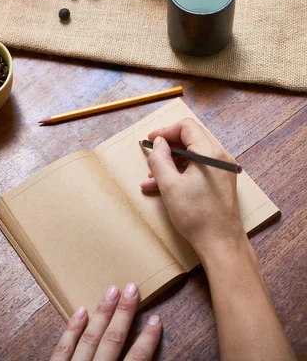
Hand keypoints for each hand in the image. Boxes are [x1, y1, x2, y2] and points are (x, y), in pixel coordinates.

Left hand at [50, 283, 160, 360]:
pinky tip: (81, 311)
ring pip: (90, 339)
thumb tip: (142, 349)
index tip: (156, 319)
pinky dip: (72, 330)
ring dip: (102, 314)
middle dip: (123, 314)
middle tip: (132, 288)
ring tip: (112, 290)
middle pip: (113, 341)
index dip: (147, 340)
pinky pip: (62, 350)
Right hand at [140, 118, 244, 256]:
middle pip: (190, 140)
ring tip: (152, 179)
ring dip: (171, 164)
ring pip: (192, 156)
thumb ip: (160, 159)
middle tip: (151, 160)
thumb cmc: (196, 215)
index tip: (151, 141)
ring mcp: (222, 170)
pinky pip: (198, 169)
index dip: (166, 131)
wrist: (221, 244)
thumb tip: (159, 142)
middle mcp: (219, 157)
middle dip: (167, 149)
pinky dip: (181, 173)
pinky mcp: (220, 182)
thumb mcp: (170, 185)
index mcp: (209, 153)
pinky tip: (163, 187)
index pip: (186, 127)